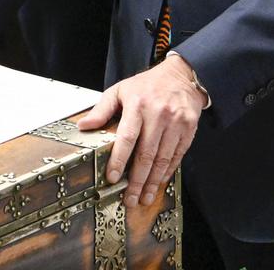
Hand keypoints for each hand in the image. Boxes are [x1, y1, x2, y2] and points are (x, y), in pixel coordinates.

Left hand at [78, 55, 204, 206]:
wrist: (182, 74)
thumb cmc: (148, 84)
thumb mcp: (121, 89)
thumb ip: (102, 109)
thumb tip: (83, 126)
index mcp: (138, 104)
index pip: (127, 137)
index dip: (119, 160)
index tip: (112, 178)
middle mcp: (158, 113)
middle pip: (146, 154)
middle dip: (137, 181)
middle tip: (130, 199)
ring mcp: (176, 121)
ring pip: (162, 158)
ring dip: (153, 182)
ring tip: (144, 197)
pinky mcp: (189, 127)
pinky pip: (178, 154)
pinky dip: (168, 171)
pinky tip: (159, 181)